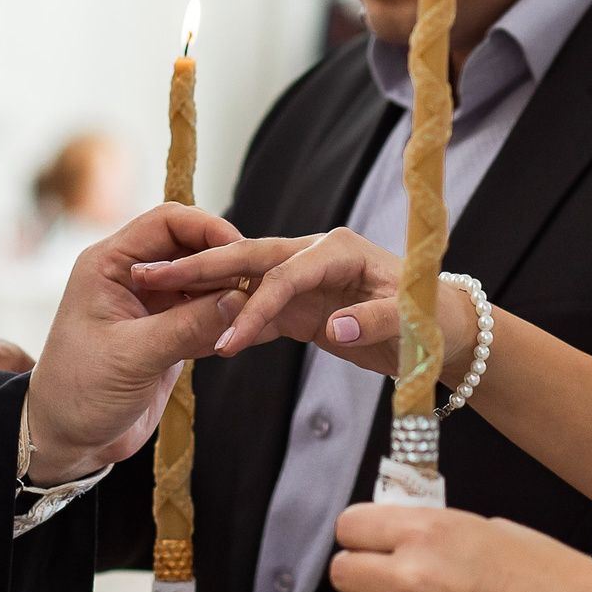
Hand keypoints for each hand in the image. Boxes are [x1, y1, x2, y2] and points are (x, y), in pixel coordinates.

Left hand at [25, 204, 246, 483]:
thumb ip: (187, 325)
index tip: (240, 248)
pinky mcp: (167, 333)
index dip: (207, 228)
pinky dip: (225, 319)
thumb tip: (239, 299)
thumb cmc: (80, 393)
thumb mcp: (133, 356)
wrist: (67, 440)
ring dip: (228, 291)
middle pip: (190, 248)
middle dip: (224, 261)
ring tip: (258, 307)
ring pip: (202, 281)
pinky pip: (204, 313)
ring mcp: (151, 305)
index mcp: (110, 264)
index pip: (167, 222)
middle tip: (258, 281)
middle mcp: (131, 277)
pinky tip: (245, 329)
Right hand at [130, 227, 475, 380]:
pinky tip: (188, 325)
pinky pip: (253, 307)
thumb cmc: (432, 320)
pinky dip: (223, 316)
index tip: (227, 342)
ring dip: (198, 286)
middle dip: (198, 267)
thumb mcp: (414, 324)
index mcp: (337, 249)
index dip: (254, 308)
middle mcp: (313, 254)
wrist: (443, 329)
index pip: (283, 276)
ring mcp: (302, 277)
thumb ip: (376, 322)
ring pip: (242, 278)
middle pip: (247, 258)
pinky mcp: (299, 304)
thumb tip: (337, 330)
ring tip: (150, 289)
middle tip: (148, 274)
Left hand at [330, 502, 591, 591]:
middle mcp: (414, 573)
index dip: (359, 538)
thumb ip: (434, 534)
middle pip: (342, 573)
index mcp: (430, 529)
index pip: (350, 526)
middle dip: (360, 579)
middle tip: (387, 588)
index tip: (372, 548)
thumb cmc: (551, 574)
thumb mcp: (487, 529)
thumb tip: (398, 538)